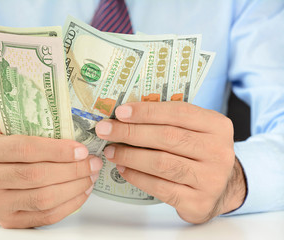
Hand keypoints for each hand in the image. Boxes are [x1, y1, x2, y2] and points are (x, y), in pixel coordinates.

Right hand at [0, 130, 102, 227]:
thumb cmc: (1, 150)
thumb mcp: (9, 133)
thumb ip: (35, 134)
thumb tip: (77, 140)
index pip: (26, 149)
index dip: (58, 151)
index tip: (82, 150)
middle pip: (37, 176)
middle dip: (72, 170)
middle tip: (93, 163)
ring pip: (43, 199)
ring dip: (74, 188)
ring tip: (90, 177)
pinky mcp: (7, 221)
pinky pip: (45, 216)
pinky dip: (69, 205)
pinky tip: (81, 192)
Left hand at [95, 102, 246, 223]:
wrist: (222, 188)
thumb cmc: (199, 153)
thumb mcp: (195, 130)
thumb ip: (169, 121)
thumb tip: (126, 115)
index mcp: (217, 126)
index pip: (178, 112)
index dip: (146, 111)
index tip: (120, 111)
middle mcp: (218, 151)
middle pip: (167, 137)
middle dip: (130, 132)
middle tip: (105, 130)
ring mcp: (211, 179)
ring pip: (161, 163)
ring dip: (130, 156)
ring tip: (111, 151)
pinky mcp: (198, 202)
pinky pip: (160, 187)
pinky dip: (137, 177)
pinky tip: (123, 169)